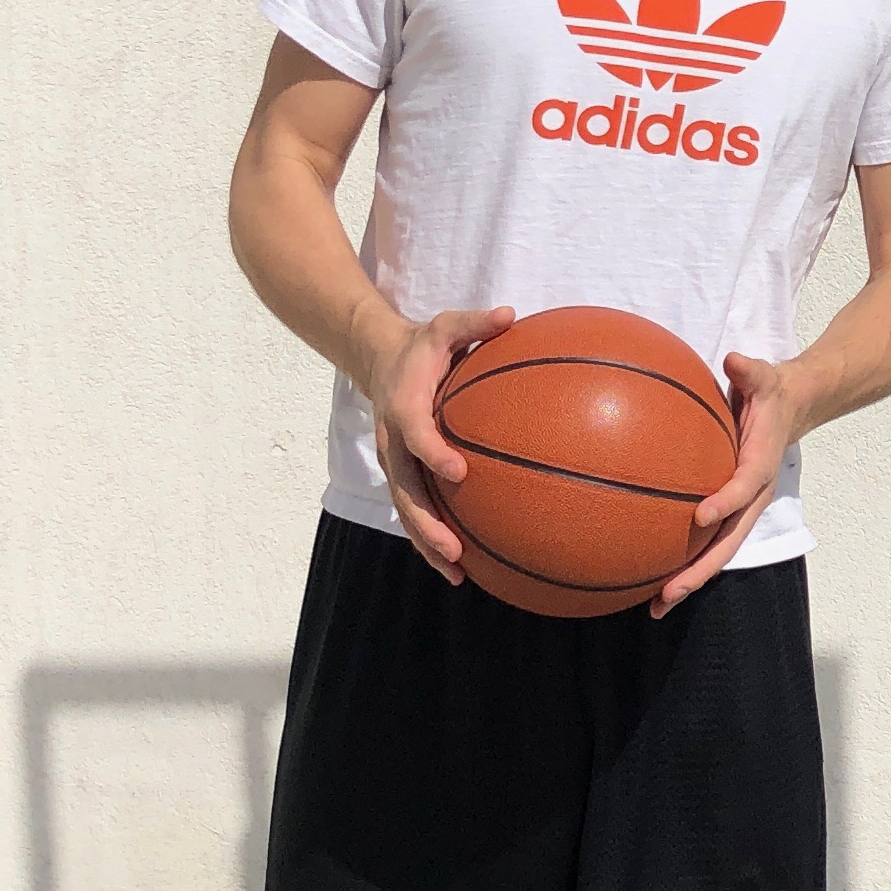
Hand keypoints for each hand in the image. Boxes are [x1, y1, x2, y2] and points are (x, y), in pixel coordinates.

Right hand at [360, 301, 514, 581]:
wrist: (379, 358)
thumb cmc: (423, 346)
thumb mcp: (446, 325)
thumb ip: (476, 323)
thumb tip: (511, 314)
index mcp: (405, 407)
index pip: (416, 435)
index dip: (433, 453)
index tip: (458, 472)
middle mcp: (394, 443)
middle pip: (405, 491)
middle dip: (427, 524)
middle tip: (454, 550)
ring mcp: (395, 463)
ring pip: (407, 511)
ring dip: (428, 544)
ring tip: (458, 575)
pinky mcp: (403, 474)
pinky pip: (415, 509)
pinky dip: (433, 538)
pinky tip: (463, 566)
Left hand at [651, 350, 801, 615]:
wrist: (793, 410)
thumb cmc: (771, 393)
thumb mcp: (766, 377)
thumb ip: (751, 371)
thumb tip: (735, 360)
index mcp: (759, 465)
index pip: (744, 487)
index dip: (725, 502)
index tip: (700, 516)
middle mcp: (751, 497)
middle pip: (727, 543)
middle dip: (698, 571)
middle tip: (667, 592)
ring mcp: (739, 509)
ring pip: (716, 552)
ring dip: (688, 579)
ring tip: (655, 605)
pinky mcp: (727, 511)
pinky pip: (705, 540)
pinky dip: (682, 560)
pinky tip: (648, 574)